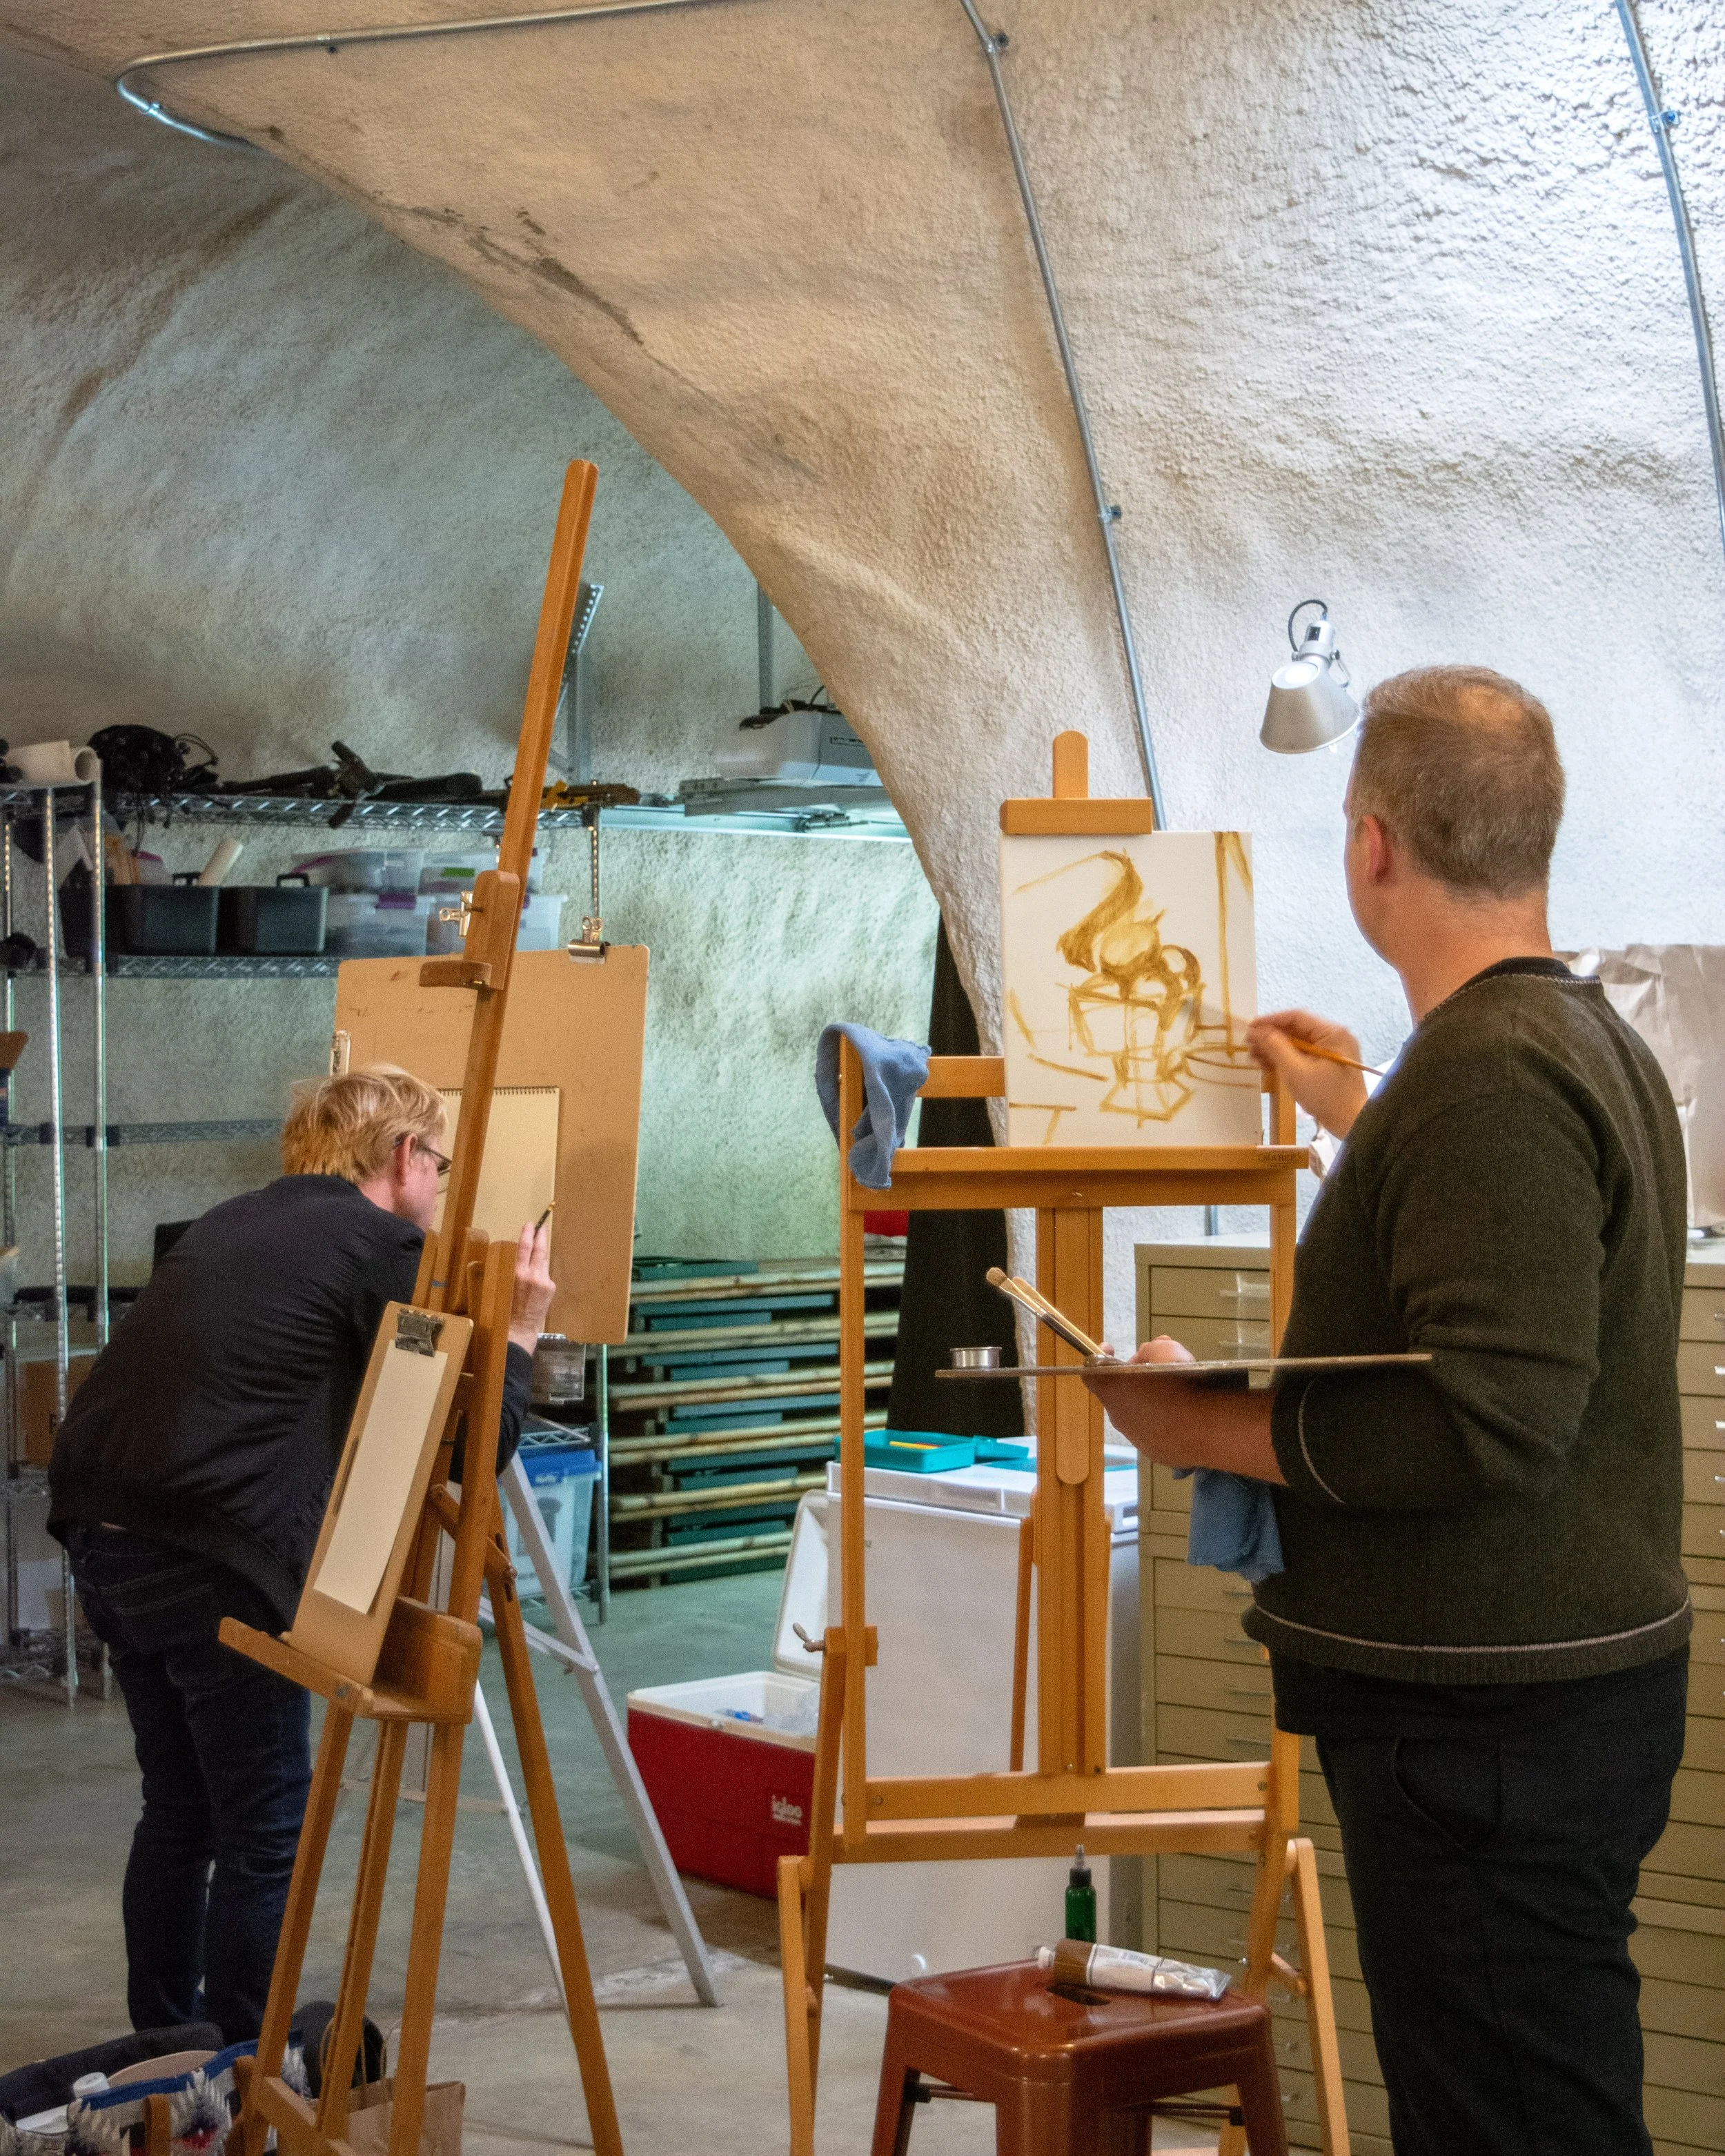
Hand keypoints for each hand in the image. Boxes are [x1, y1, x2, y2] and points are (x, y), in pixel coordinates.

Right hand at [507, 1219, 555, 1353]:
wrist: (519, 1327)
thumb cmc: (503, 1308)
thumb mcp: (500, 1286)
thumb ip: (506, 1269)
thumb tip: (510, 1255)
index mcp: (516, 1273)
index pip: (524, 1247)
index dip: (527, 1234)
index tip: (529, 1224)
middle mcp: (532, 1274)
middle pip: (539, 1249)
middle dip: (541, 1236)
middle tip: (541, 1227)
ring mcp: (543, 1280)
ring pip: (543, 1261)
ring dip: (541, 1255)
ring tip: (538, 1248)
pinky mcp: (550, 1287)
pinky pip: (545, 1275)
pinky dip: (541, 1273)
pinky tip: (535, 1279)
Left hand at [1082, 1335, 1284, 1482]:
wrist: (1211, 1427)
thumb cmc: (1184, 1384)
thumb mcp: (1167, 1351)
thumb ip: (1151, 1350)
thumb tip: (1149, 1355)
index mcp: (1112, 1390)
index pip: (1090, 1371)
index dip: (1101, 1357)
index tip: (1113, 1349)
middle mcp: (1118, 1417)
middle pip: (1120, 1392)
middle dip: (1136, 1377)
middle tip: (1160, 1366)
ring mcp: (1137, 1439)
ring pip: (1138, 1414)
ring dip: (1152, 1400)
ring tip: (1179, 1390)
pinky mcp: (1157, 1454)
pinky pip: (1156, 1432)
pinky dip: (1166, 1422)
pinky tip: (1187, 1414)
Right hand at [1246, 1007, 1369, 1138]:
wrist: (1351, 1124)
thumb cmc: (1325, 1096)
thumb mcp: (1296, 1071)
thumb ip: (1275, 1047)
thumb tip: (1257, 1031)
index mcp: (1332, 1033)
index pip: (1296, 1017)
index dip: (1271, 1021)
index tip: (1250, 1028)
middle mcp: (1334, 1037)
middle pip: (1297, 1030)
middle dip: (1271, 1037)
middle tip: (1249, 1045)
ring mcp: (1332, 1051)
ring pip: (1298, 1044)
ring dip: (1276, 1049)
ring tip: (1254, 1057)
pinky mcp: (1329, 1065)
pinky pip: (1304, 1056)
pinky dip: (1286, 1059)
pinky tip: (1268, 1065)